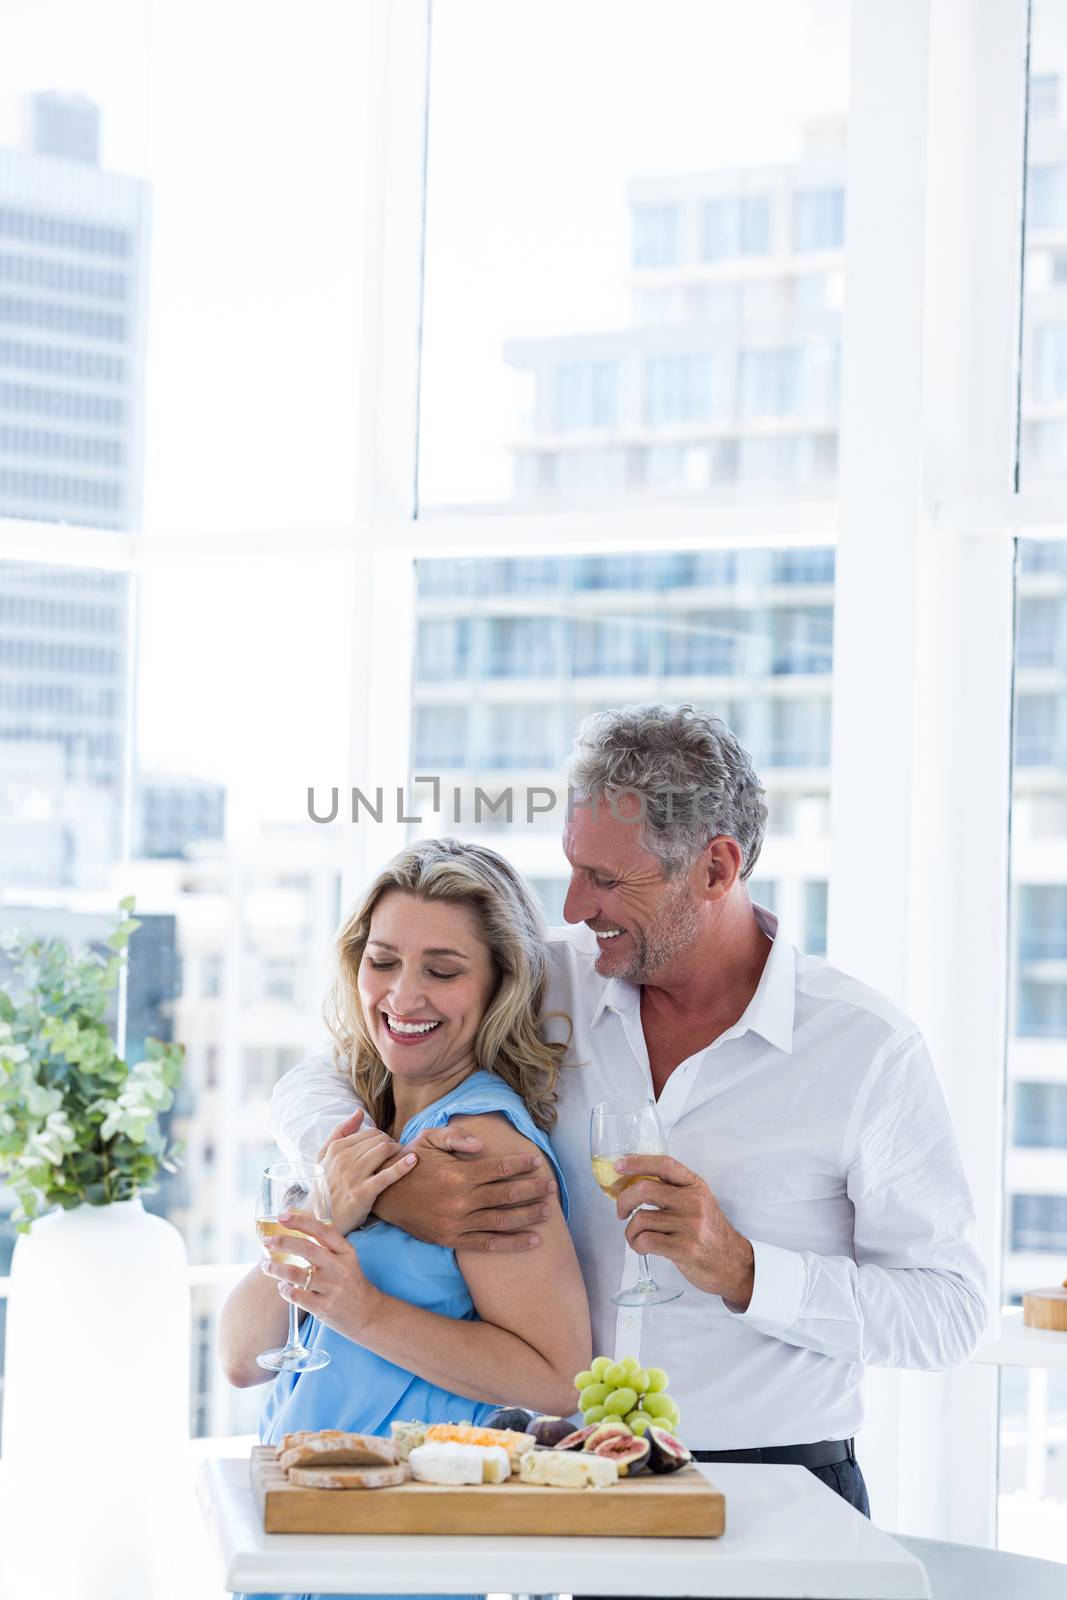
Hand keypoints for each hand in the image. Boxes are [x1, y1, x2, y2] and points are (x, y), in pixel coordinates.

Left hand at [261, 1211, 382, 1338]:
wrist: (367, 1313)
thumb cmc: (350, 1283)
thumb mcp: (345, 1260)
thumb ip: (325, 1245)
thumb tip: (293, 1225)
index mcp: (346, 1252)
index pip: (322, 1230)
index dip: (300, 1221)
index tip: (282, 1216)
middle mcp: (340, 1268)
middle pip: (307, 1249)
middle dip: (283, 1243)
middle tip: (267, 1242)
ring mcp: (331, 1288)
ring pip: (296, 1274)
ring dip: (276, 1268)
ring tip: (266, 1266)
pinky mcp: (323, 1307)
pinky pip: (295, 1295)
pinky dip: (284, 1289)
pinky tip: (282, 1287)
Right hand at [316, 1110, 417, 1233]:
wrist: (321, 1220)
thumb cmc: (325, 1187)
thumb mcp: (324, 1157)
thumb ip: (341, 1132)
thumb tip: (359, 1112)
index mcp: (336, 1148)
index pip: (370, 1132)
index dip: (383, 1137)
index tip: (388, 1146)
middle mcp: (343, 1159)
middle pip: (379, 1139)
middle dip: (392, 1143)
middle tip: (398, 1153)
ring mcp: (353, 1176)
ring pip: (384, 1150)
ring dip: (399, 1151)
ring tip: (404, 1157)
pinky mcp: (363, 1193)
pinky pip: (387, 1175)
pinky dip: (403, 1166)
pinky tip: (413, 1160)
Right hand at [372, 1123, 556, 1251]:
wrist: (384, 1195)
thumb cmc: (411, 1161)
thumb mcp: (429, 1138)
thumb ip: (456, 1136)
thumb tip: (482, 1145)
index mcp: (460, 1174)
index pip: (500, 1169)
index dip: (522, 1165)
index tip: (538, 1163)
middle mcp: (462, 1200)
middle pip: (507, 1195)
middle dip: (533, 1190)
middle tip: (552, 1187)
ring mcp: (459, 1223)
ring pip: (502, 1221)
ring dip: (529, 1216)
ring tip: (548, 1211)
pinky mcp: (453, 1240)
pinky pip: (488, 1244)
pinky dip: (513, 1243)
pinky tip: (532, 1241)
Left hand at [614, 1153, 754, 1307]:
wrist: (733, 1264)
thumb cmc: (709, 1232)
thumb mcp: (699, 1203)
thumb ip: (673, 1191)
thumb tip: (633, 1184)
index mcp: (695, 1186)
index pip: (664, 1164)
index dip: (638, 1161)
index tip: (618, 1165)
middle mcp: (693, 1202)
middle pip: (645, 1189)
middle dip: (624, 1199)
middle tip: (621, 1211)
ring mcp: (690, 1226)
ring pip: (641, 1218)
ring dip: (630, 1230)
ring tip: (635, 1237)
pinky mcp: (684, 1249)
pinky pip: (646, 1241)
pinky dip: (636, 1244)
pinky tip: (641, 1247)